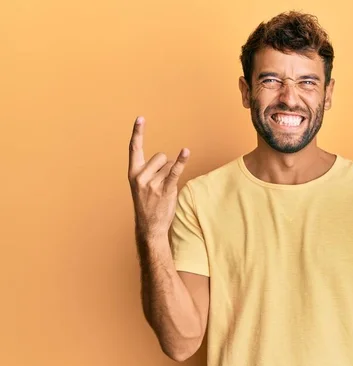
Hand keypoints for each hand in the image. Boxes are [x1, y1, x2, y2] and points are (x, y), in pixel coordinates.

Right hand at [128, 116, 189, 237]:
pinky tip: (186, 152)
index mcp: (133, 173)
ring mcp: (152, 184)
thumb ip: (148, 170)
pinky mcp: (165, 190)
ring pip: (169, 165)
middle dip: (164, 166)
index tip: (140, 118)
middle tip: (159, 184)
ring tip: (164, 190)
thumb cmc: (148, 203)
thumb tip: (167, 159)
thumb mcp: (141, 185)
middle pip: (160, 156)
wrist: (149, 226)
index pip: (134, 148)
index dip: (138, 132)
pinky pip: (175, 171)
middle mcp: (141, 176)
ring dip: (170, 175)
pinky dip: (181, 161)